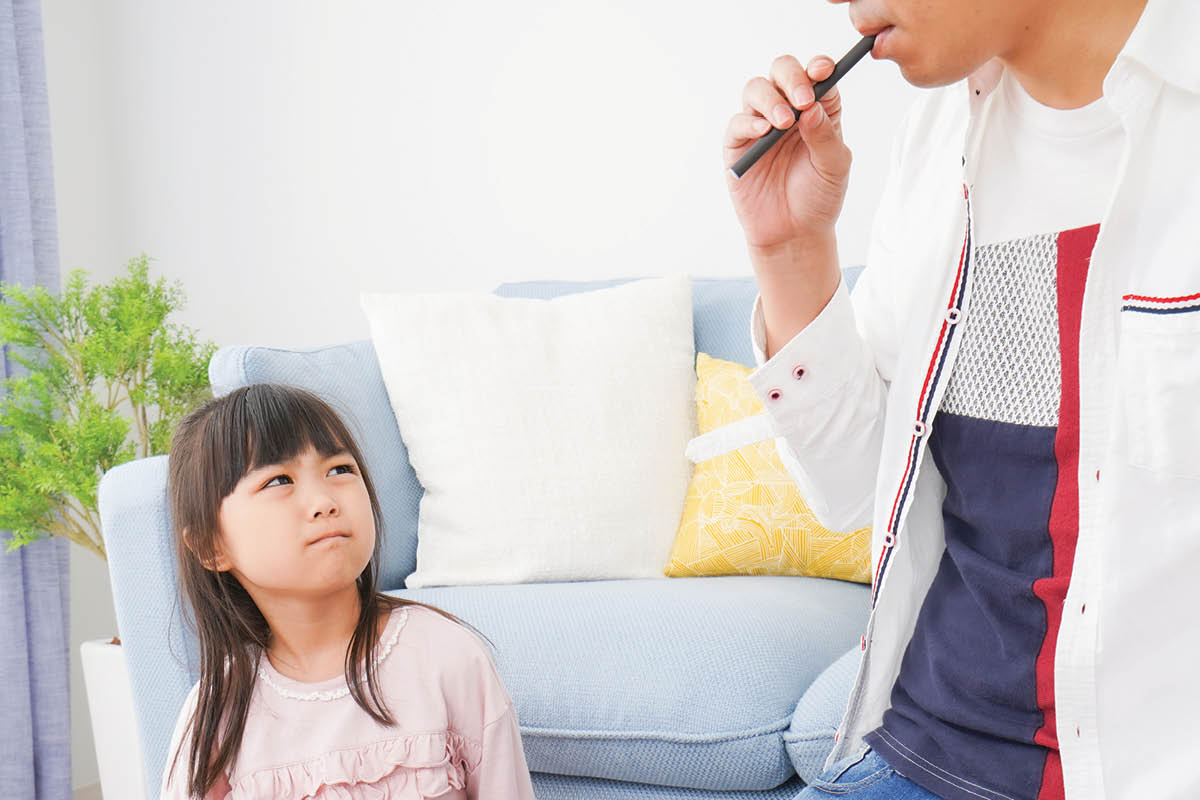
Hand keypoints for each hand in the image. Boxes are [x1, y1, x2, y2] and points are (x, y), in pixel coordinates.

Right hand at [723, 54, 850, 251]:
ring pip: (755, 89)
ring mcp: (760, 124)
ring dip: (770, 99)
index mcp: (817, 108)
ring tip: (782, 122)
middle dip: (791, 78)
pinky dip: (749, 122)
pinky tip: (764, 132)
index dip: (818, 67)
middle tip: (802, 100)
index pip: (816, 75)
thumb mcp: (834, 167)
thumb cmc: (819, 196)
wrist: (794, 233)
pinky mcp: (738, 144)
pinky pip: (738, 123)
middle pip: (782, 72)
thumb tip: (811, 106)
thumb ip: (825, 135)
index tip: (823, 72)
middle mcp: (787, 109)